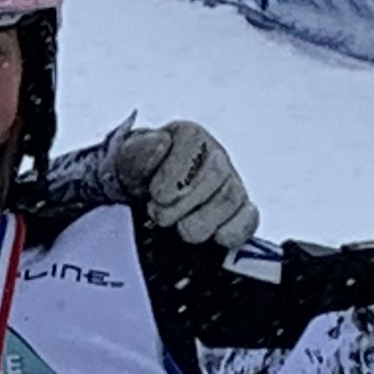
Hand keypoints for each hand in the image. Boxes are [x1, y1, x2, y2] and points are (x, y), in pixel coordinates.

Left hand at [107, 118, 256, 251]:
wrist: (140, 202)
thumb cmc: (136, 178)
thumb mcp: (125, 163)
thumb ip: (137, 152)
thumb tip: (159, 143)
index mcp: (188, 136)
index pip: (194, 144)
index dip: (173, 175)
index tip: (155, 194)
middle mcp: (215, 156)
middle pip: (214, 175)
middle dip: (181, 203)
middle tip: (158, 214)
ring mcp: (231, 183)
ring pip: (231, 199)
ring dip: (199, 222)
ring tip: (178, 227)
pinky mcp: (240, 211)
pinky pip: (248, 219)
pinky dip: (230, 232)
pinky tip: (212, 237)